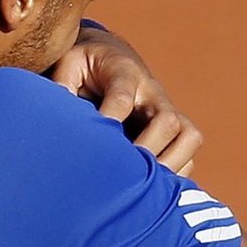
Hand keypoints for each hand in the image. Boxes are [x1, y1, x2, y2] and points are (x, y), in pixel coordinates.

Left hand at [51, 24, 201, 174]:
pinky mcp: (175, 129)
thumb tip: (57, 119)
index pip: (122, 97)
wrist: (109, 57)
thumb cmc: (85, 66)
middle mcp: (152, 92)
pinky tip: (151, 189)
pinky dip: (176, 174)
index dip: (110, 120)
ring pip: (189, 137)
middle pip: (168, 121)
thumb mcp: (69, 65)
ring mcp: (167, 111)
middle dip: (147, 150)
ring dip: (170, 164)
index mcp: (124, 73)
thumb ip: (62, 85)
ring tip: (143, 187)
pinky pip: (188, 154)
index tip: (95, 143)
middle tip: (123, 175)